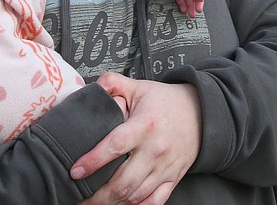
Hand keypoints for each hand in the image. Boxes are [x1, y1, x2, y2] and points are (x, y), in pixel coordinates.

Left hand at [72, 74, 200, 204]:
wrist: (201, 113)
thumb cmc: (166, 102)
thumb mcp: (139, 87)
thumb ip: (112, 83)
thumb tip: (91, 88)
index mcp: (145, 125)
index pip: (116, 146)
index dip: (93, 160)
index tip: (75, 171)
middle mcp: (156, 149)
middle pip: (124, 182)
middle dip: (96, 195)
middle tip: (77, 196)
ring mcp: (165, 168)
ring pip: (135, 196)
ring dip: (111, 203)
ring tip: (93, 202)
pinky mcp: (172, 179)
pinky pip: (152, 202)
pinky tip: (119, 204)